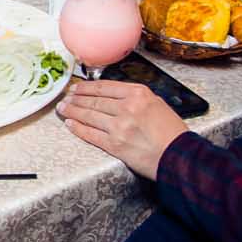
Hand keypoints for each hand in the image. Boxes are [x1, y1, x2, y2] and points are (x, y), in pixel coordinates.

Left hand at [58, 78, 187, 178]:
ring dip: (73, 112)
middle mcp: (127, 107)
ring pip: (89, 116)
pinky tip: (70, 124)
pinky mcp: (115, 145)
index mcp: (138, 94)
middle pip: (94, 101)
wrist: (178, 155)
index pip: (105, 87)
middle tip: (66, 98)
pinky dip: (78, 129)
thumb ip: (137, 98)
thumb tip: (116, 97)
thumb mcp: (158, 104)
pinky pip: (91, 135)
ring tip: (63, 109)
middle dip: (76, 99)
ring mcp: (119, 127)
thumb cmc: (172, 132)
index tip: (77, 88)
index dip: (87, 87)